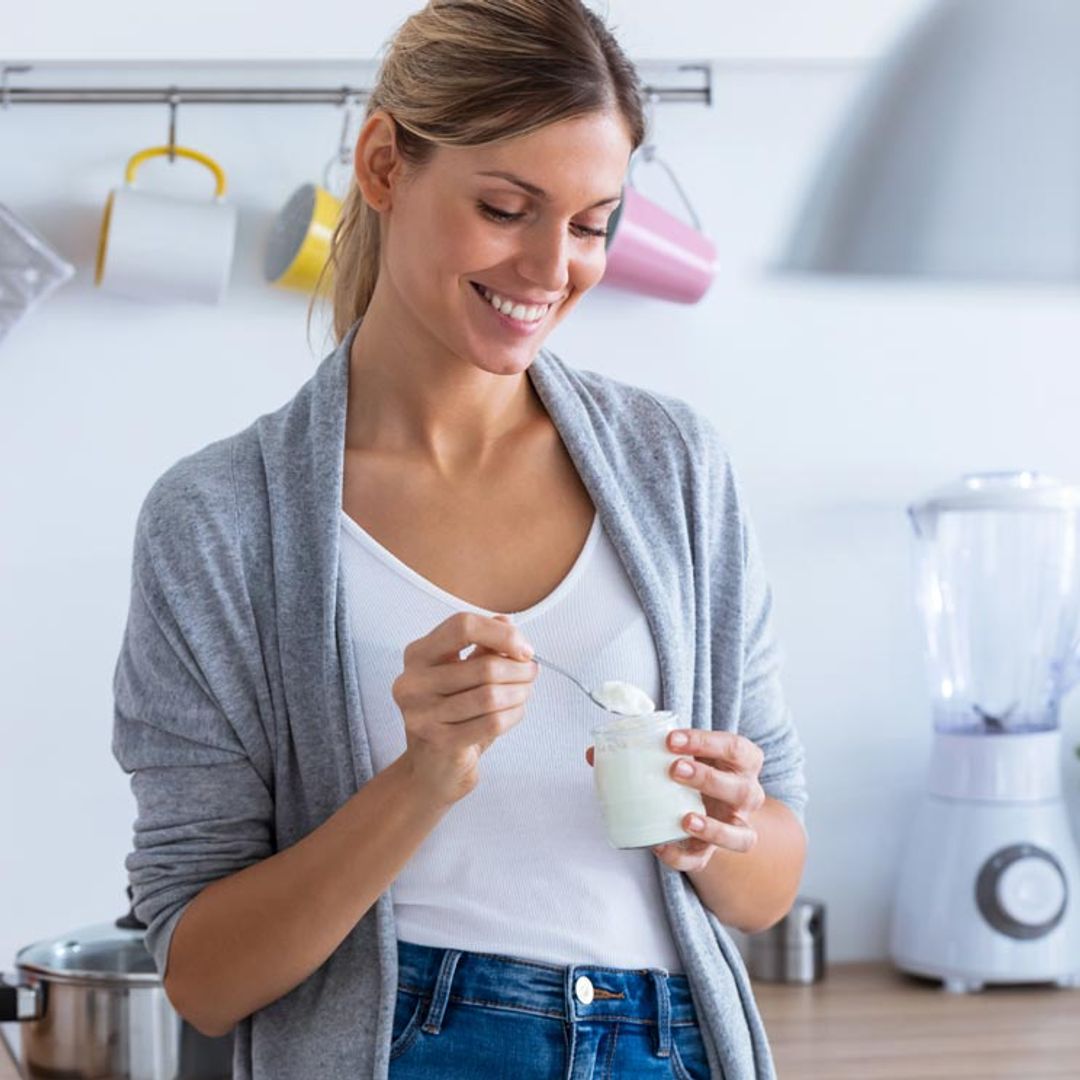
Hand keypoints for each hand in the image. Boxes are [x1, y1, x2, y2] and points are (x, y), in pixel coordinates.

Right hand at [395, 612, 537, 807]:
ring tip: (524, 692)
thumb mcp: (463, 670)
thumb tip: (508, 624)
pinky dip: (514, 715)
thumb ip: (483, 644)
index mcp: (417, 654)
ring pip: (491, 695)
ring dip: (520, 693)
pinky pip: (492, 722)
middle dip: (519, 669)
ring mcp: (422, 713)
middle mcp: (412, 681)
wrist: (433, 766)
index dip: (502, 634)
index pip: (463, 626)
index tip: (524, 649)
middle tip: (531, 673)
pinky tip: (515, 712)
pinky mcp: (439, 741)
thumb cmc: (452, 713)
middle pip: (484, 665)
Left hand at [585, 729, 765, 871]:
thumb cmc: (690, 772)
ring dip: (713, 827)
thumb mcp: (677, 754)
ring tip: (685, 818)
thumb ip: (642, 750)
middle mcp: (745, 796)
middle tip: (675, 769)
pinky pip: (704, 860)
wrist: (704, 806)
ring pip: (740, 835)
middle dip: (709, 778)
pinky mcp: (713, 852)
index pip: (735, 747)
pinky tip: (660, 844)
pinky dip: (682, 856)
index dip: (707, 741)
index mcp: (739, 763)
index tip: (671, 738)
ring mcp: (734, 827)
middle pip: (742, 790)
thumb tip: (593, 752)